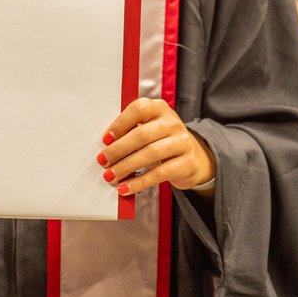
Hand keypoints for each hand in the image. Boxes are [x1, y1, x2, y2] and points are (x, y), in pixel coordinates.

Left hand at [97, 98, 215, 197]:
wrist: (194, 158)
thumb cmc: (162, 141)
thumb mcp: (149, 129)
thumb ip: (131, 132)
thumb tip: (106, 147)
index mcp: (159, 108)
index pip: (138, 110)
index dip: (119, 124)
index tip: (105, 140)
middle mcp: (172, 122)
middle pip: (142, 134)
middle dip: (119, 149)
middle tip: (103, 161)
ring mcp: (183, 142)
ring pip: (150, 154)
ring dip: (126, 166)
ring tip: (110, 176)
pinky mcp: (187, 163)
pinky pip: (159, 173)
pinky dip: (139, 182)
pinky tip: (125, 188)